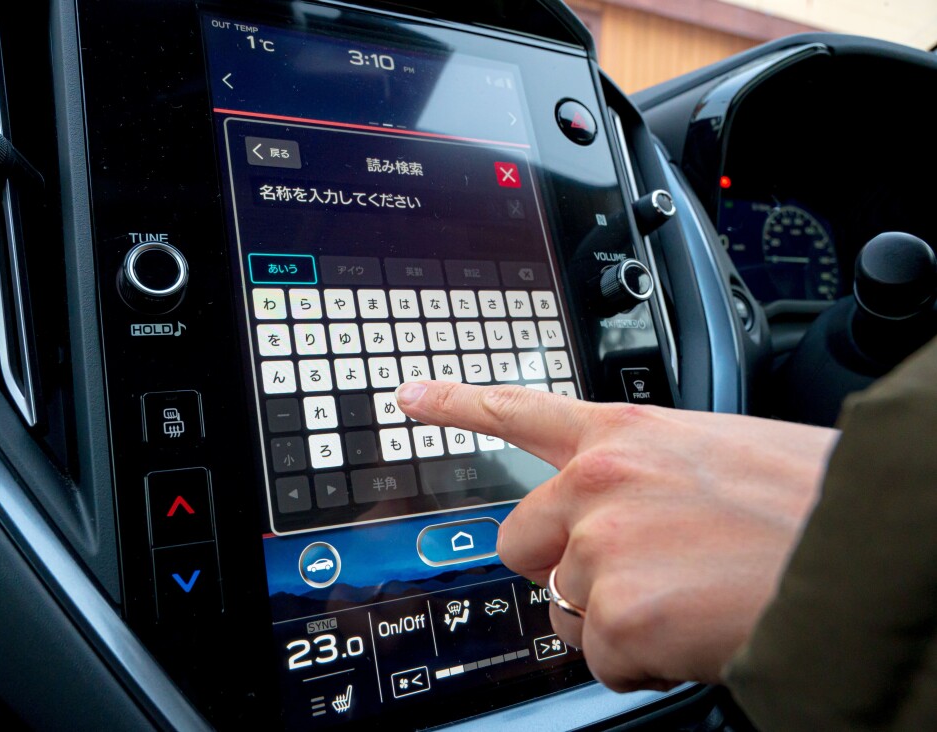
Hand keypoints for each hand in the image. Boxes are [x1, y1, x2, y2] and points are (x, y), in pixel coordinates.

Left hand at [395, 381, 838, 690]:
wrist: (864, 551)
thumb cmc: (805, 503)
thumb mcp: (713, 451)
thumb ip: (644, 473)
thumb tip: (614, 511)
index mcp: (623, 433)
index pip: (517, 409)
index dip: (454, 403)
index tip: (407, 397)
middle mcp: (597, 482)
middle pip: (523, 544)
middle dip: (565, 568)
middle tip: (639, 573)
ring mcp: (599, 548)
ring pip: (566, 608)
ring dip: (616, 616)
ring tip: (691, 595)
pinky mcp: (613, 615)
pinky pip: (600, 658)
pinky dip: (643, 660)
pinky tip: (696, 630)